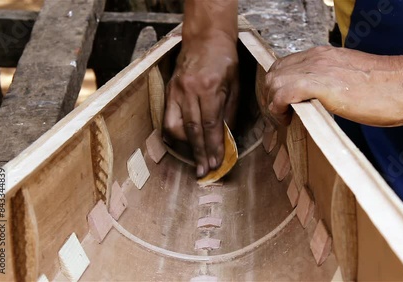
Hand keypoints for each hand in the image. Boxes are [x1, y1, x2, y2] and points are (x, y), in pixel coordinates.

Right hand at [164, 36, 238, 176]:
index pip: (210, 125)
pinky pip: (168, 117)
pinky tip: (182, 142)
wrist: (205, 37)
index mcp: (208, 87)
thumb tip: (225, 137)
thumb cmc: (225, 60)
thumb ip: (229, 112)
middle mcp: (189, 90)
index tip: (217, 163)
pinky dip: (175, 132)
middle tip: (204, 172)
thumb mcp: (235, 85)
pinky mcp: (169, 90)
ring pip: (175, 126)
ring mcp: (176, 90)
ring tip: (195, 157)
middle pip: (192, 130)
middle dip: (199, 153)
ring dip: (185, 145)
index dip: (214, 147)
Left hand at [264, 46, 402, 126]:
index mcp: (323, 55)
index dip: (278, 86)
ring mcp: (316, 69)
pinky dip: (278, 108)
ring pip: (273, 82)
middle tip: (279, 115)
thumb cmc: (387, 88)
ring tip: (283, 120)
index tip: (283, 105)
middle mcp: (316, 57)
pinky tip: (287, 119)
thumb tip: (322, 100)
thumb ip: (332, 84)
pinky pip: (282, 93)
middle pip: (274, 72)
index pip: (285, 65)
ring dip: (272, 104)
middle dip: (270, 96)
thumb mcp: (352, 80)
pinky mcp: (319, 84)